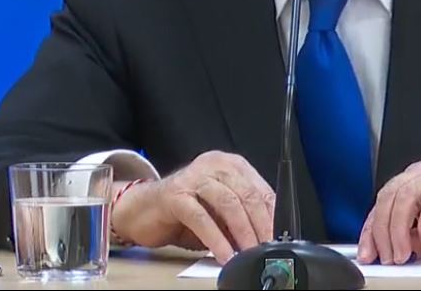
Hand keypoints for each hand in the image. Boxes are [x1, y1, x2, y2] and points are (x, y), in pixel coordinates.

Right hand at [109, 151, 275, 263]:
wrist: (142, 209)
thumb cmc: (184, 210)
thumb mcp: (218, 212)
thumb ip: (239, 217)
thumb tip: (265, 237)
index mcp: (229, 164)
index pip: (260, 188)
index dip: (272, 215)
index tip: (279, 237)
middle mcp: (213, 165)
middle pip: (247, 194)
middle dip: (260, 225)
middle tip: (266, 249)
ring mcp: (193, 177)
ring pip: (228, 203)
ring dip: (242, 233)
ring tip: (248, 254)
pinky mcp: (176, 195)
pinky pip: (202, 218)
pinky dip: (216, 240)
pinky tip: (224, 255)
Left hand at [358, 157, 420, 263]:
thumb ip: (406, 236)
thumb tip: (380, 250)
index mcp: (416, 180)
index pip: (382, 199)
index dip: (370, 228)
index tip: (368, 255)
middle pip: (390, 195)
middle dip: (383, 230)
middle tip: (389, 258)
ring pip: (408, 194)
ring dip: (400, 228)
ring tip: (405, 254)